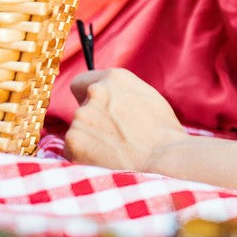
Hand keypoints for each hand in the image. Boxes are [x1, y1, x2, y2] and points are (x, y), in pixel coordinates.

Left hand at [64, 69, 187, 172]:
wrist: (163, 158)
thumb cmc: (162, 130)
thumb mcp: (146, 96)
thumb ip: (120, 92)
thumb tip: (107, 97)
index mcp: (114, 77)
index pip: (81, 83)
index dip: (88, 96)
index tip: (98, 109)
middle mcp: (94, 92)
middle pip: (82, 108)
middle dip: (94, 120)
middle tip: (116, 135)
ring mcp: (80, 117)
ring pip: (78, 130)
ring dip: (90, 138)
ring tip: (115, 148)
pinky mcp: (72, 142)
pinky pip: (73, 149)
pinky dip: (85, 156)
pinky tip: (106, 159)